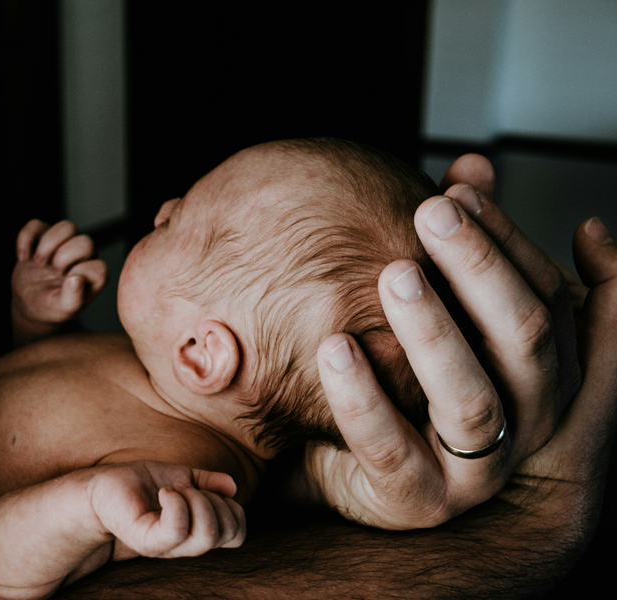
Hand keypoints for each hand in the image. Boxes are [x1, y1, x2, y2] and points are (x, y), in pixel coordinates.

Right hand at [11, 219, 106, 344]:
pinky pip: (36, 224)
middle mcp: (83, 257)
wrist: (29, 302)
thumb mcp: (63, 309)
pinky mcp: (43, 236)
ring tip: (38, 263)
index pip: (99, 267)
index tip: (66, 284)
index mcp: (93, 275)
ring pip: (67, 227)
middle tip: (52, 272)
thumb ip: (73, 299)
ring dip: (49, 244)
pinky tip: (23, 257)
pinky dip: (26, 239)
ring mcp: (63, 243)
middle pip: (85, 242)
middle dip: (65, 257)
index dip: (81, 273)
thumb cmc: (52, 307)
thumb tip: (76, 279)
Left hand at [91, 461, 245, 559]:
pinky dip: (176, 502)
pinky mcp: (147, 541)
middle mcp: (185, 544)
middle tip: (188, 488)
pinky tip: (164, 492)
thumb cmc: (141, 483)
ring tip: (174, 490)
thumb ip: (208, 482)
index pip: (237, 533)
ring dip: (197, 500)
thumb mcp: (182, 476)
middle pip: (227, 532)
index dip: (234, 509)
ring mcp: (167, 545)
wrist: (103, 488)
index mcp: (197, 530)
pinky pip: (177, 529)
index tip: (209, 490)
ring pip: (207, 533)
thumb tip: (232, 487)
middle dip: (216, 500)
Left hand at [303, 155, 603, 528]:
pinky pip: (389, 447)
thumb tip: (471, 163)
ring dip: (433, 330)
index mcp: (541, 367)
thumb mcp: (448, 311)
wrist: (369, 473)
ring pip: (470, 397)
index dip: (504, 237)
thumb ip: (462, 246)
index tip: (454, 187)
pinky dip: (362, 396)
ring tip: (393, 274)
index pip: (543, 292)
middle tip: (430, 212)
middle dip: (480, 266)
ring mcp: (478, 467)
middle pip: (522, 335)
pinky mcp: (420, 499)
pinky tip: (333, 346)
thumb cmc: (414, 381)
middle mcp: (526, 417)